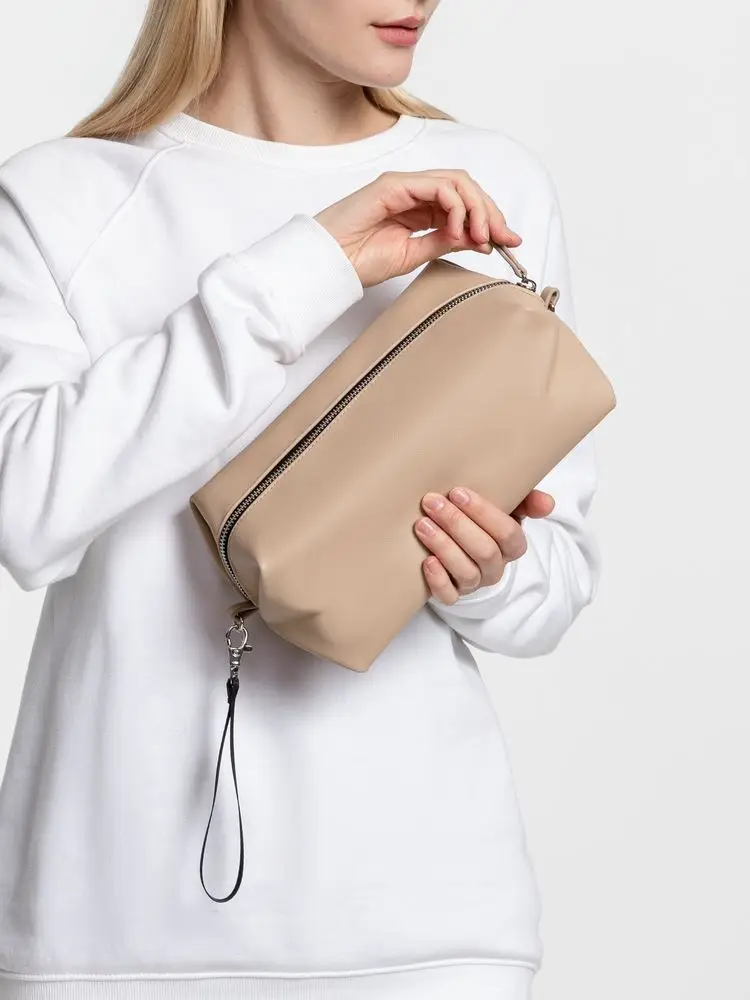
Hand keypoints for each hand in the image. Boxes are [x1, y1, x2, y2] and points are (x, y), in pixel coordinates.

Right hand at [314, 168, 521, 287]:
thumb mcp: (415, 254)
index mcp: (419, 207)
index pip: (464, 201)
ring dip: (477, 208)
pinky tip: (456, 230)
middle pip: (466, 187)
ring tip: (480, 237)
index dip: (490, 219)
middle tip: (503, 239)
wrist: (330, 264)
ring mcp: (405, 185)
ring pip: (457, 182)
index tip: (508, 242)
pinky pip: (438, 186)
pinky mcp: (395, 184)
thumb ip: (445, 241)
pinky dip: (456, 207)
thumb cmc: (360, 260)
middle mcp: (414, 191)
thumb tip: (480, 239)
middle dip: (490, 212)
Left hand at [414, 487, 555, 604]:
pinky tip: (426, 561)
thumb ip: (526, 500)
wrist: (460, 546)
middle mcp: (495, 567)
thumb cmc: (482, 522)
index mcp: (512, 546)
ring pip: (466, 572)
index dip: (483, 513)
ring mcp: (475, 583)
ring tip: (422, 525)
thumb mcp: (506, 508)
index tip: (457, 492)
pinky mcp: (454, 595)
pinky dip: (438, 580)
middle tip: (432, 503)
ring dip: (444, 546)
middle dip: (457, 524)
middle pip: (484, 551)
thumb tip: (546, 503)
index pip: (507, 532)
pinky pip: (449, 596)